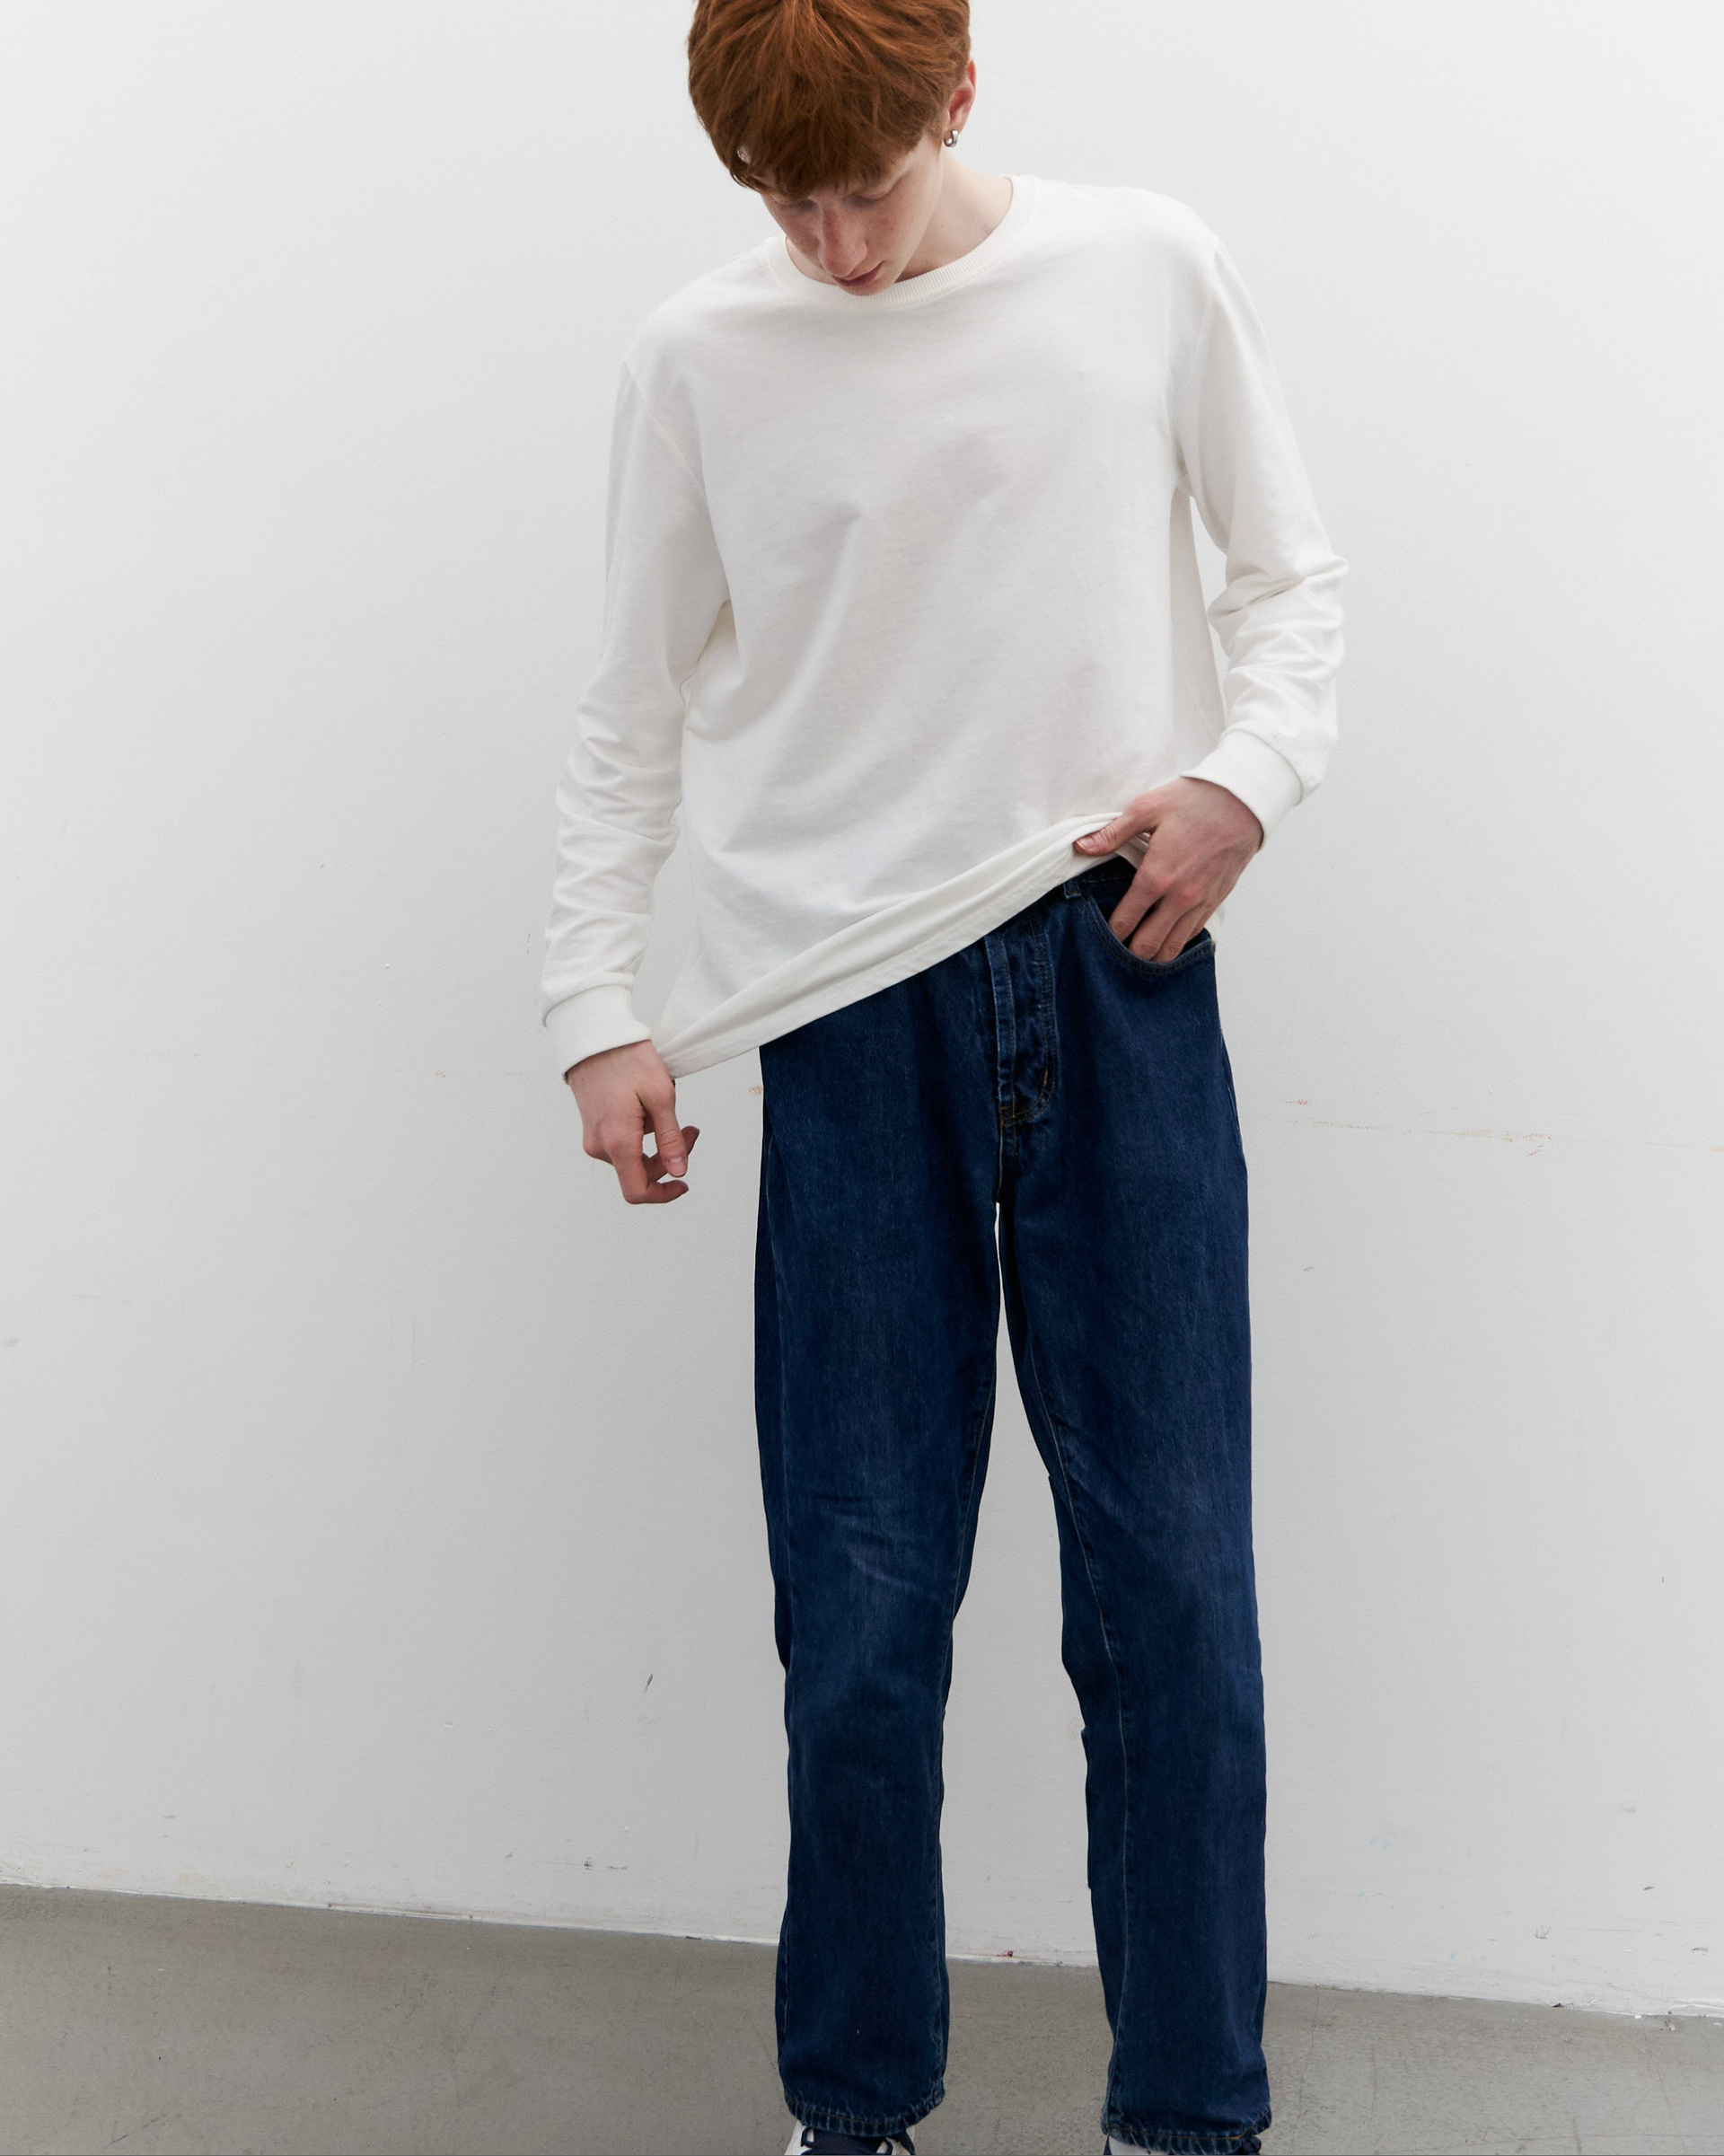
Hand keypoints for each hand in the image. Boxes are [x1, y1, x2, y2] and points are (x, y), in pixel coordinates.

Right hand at [566, 1039, 699, 1204]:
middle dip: (669, 1158)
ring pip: (631, 1158)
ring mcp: (594, 1136)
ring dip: (656, 1145)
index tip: (682, 1184)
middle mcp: (600, 1145)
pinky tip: (649, 1110)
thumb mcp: (661, 1097)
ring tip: (670, 1114)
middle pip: (639, 1173)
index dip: (663, 1194)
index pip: (637, 1191)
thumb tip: (679, 1170)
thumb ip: (670, 1139)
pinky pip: (621, 1143)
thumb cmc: (625, 1058)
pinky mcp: (593, 1126)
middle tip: (690, 1130)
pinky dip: (641, 1136)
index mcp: (617, 1141)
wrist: (593, 1036)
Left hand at [1074, 777, 1262, 960]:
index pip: (1125, 922)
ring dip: (1153, 954)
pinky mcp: (1216, 901)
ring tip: (1138, 949)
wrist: (1243, 801)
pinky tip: (1164, 935)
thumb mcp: (1147, 808)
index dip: (1109, 935)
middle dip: (1128, 953)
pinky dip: (1176, 941)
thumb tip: (1081, 846)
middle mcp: (1179, 897)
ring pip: (1172, 947)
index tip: (1099, 936)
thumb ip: (1112, 833)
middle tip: (1116, 949)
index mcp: (1157, 876)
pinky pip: (1192, 933)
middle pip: (1148, 946)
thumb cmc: (1194, 801)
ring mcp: (1200, 902)